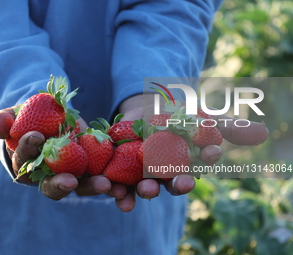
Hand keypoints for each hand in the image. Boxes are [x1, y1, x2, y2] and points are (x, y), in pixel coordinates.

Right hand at [0, 107, 128, 207]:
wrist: (50, 119)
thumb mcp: (14, 115)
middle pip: (54, 186)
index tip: (36, 136)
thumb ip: (4, 120)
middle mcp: (50, 176)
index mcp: (27, 166)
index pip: (25, 162)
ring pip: (82, 186)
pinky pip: (103, 176)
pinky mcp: (93, 168)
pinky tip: (123, 183)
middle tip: (71, 181)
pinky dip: (113, 181)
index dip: (28, 150)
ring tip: (106, 185)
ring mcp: (73, 174)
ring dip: (93, 187)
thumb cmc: (27, 119)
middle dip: (61, 184)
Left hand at [117, 94, 268, 208]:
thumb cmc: (175, 116)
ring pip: (149, 187)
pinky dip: (121, 192)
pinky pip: (122, 184)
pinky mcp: (123, 170)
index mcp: (186, 160)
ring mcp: (144, 173)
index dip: (207, 159)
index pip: (200, 163)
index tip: (212, 152)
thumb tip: (260, 132)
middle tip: (184, 182)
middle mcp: (167, 172)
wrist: (142, 110)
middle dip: (179, 183)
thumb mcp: (197, 115)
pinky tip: (119, 195)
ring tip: (148, 190)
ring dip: (150, 191)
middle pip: (174, 182)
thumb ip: (222, 125)